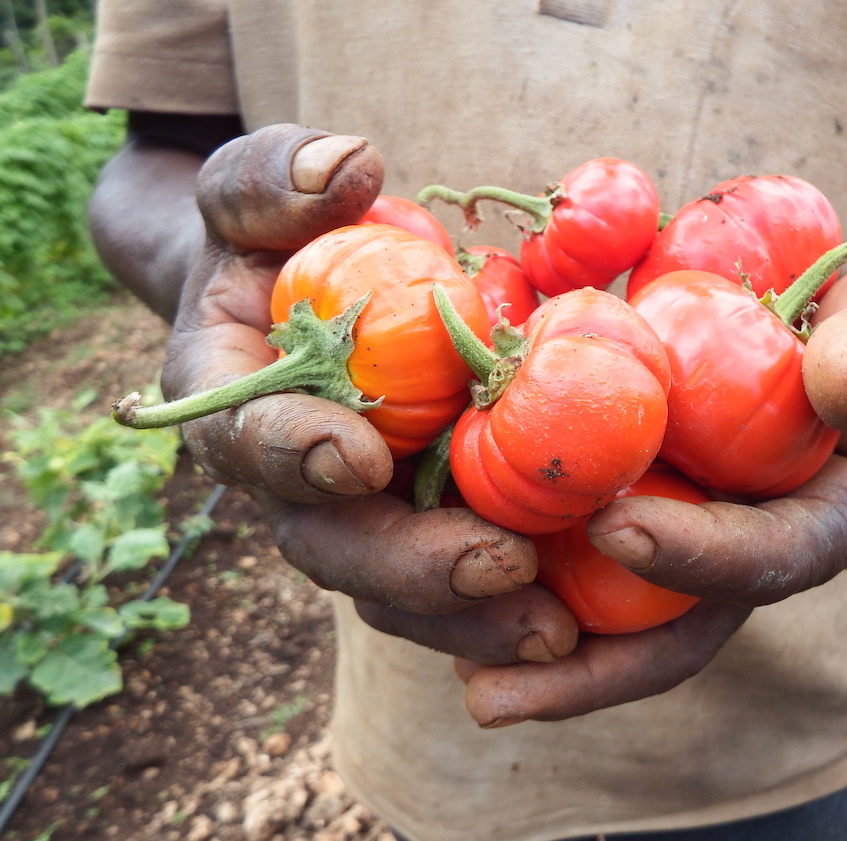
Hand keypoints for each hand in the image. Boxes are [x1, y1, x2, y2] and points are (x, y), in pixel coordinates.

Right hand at [128, 123, 578, 663]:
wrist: (302, 293)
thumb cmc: (275, 237)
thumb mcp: (254, 190)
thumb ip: (273, 177)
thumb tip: (345, 167)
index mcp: (230, 402)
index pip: (245, 438)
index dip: (292, 453)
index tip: (360, 455)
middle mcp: (289, 481)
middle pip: (334, 546)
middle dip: (411, 566)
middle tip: (500, 565)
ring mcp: (359, 514)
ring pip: (398, 589)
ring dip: (472, 616)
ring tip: (554, 630)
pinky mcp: (422, 524)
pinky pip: (456, 581)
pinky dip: (507, 607)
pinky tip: (580, 623)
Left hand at [458, 241, 846, 722]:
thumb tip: (846, 383)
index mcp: (825, 525)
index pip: (765, 562)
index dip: (696, 556)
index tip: (618, 527)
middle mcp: (747, 551)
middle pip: (666, 632)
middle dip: (582, 669)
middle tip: (489, 689)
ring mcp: (691, 533)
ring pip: (605, 610)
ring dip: (521, 637)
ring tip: (435, 654)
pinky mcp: (646, 500)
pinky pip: (571, 547)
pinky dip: (506, 559)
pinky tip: (429, 556)